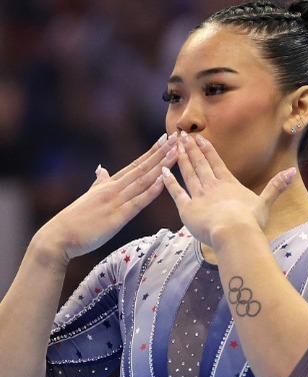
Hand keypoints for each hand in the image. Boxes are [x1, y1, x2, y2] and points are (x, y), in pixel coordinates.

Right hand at [37, 133, 178, 264]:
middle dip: (161, 153)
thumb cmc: (75, 220)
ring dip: (162, 166)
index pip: (135, 164)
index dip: (151, 152)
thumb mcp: (89, 196)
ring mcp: (116, 201)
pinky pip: (139, 201)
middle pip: (143, 168)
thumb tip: (101, 168)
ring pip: (144, 180)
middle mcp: (114, 188)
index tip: (164, 139)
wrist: (59, 236)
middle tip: (177, 138)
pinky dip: (152, 190)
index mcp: (109, 184)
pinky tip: (165, 180)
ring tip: (176, 152)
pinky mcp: (118, 216)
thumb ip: (99, 182)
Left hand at [160, 132, 294, 247]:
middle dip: (191, 149)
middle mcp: (212, 186)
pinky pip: (176, 193)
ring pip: (188, 174)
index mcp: (229, 184)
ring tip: (174, 146)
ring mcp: (198, 196)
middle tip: (182, 135)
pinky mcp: (187, 209)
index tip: (200, 138)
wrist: (234, 232)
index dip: (208, 151)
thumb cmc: (251, 220)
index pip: (217, 163)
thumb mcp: (265, 202)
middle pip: (200, 164)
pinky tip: (163, 171)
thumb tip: (293, 172)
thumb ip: (276, 186)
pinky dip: (169, 182)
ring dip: (181, 159)